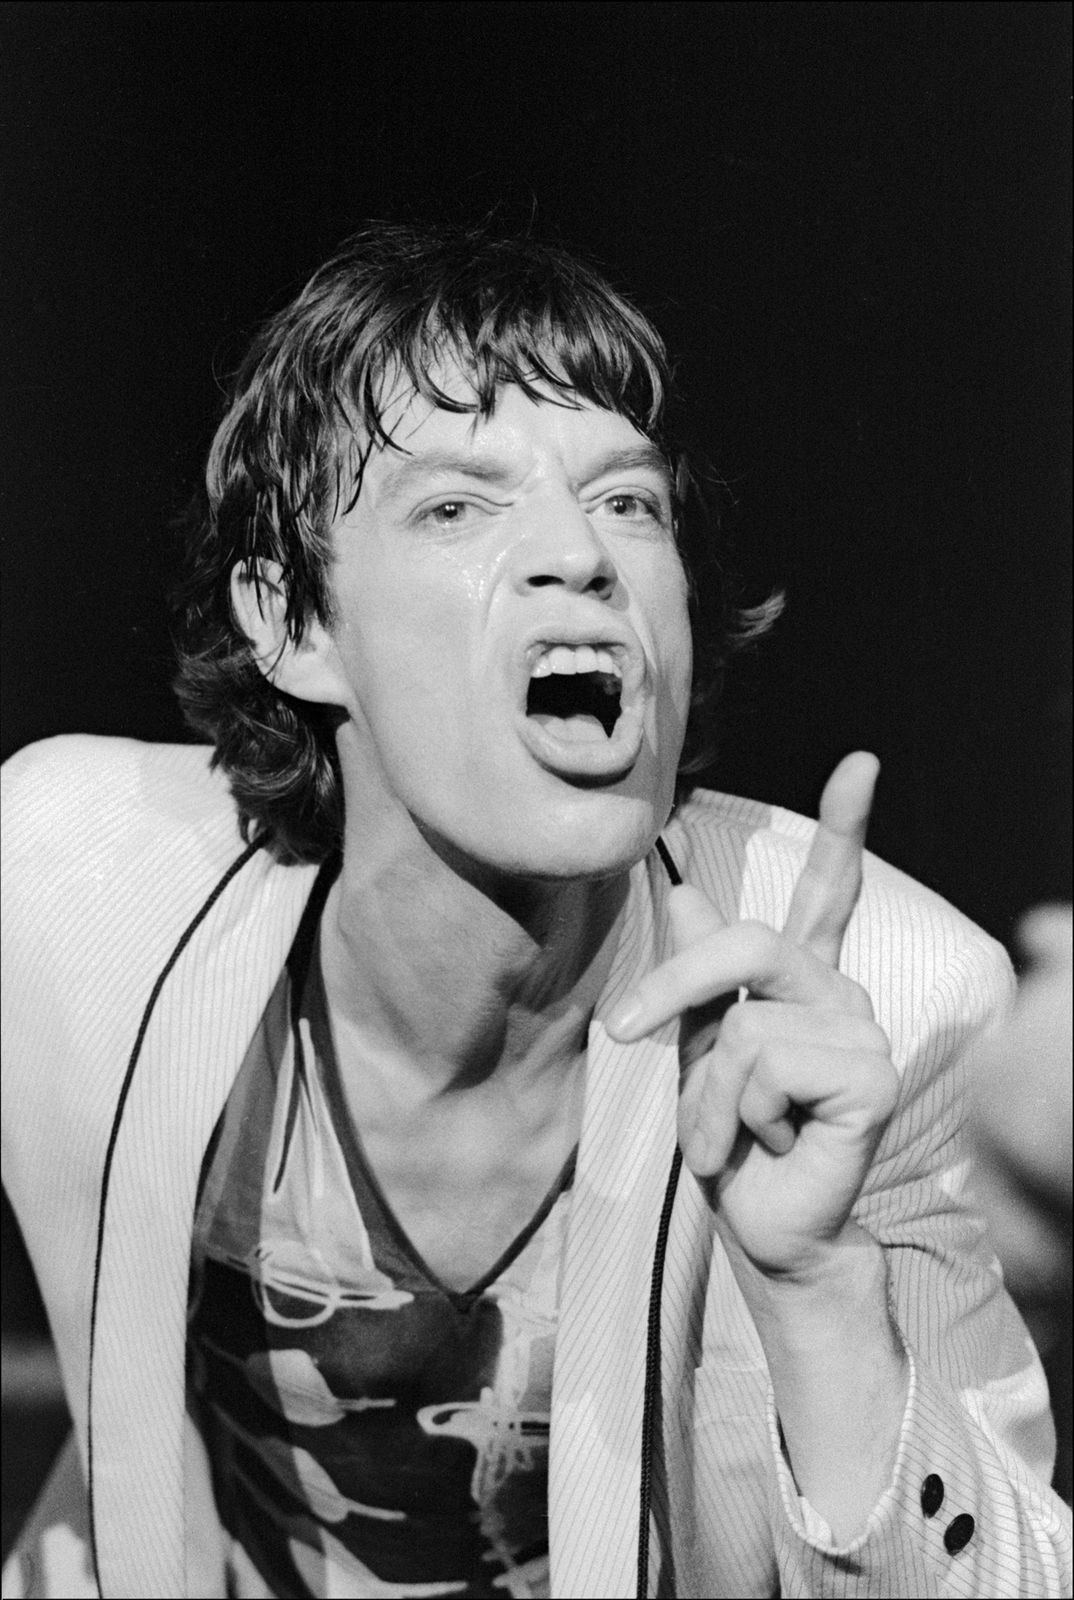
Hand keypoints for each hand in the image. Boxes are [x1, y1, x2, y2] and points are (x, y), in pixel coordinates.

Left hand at [607, 752, 898, 1283]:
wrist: (764, 1228)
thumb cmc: (733, 1143)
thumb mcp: (695, 1048)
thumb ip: (696, 975)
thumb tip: (681, 889)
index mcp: (803, 981)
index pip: (828, 891)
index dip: (844, 828)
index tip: (860, 765)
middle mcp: (840, 993)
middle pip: (747, 943)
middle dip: (674, 989)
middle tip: (626, 1033)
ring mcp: (862, 1031)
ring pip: (743, 1025)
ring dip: (708, 1095)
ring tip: (736, 1135)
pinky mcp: (871, 1076)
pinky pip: (765, 1067)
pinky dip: (739, 1119)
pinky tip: (770, 1147)